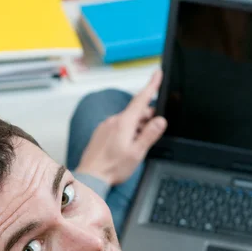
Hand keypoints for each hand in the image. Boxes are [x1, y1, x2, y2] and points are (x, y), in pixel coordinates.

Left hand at [75, 70, 166, 184]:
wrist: (91, 177)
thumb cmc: (112, 168)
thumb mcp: (137, 152)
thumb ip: (149, 134)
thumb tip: (160, 121)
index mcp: (124, 123)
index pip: (141, 99)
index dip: (152, 85)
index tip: (158, 73)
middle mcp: (113, 121)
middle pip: (136, 112)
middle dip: (147, 117)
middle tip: (154, 131)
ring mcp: (105, 126)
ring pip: (127, 121)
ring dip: (137, 127)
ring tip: (138, 145)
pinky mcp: (101, 133)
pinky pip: (118, 127)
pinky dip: (127, 131)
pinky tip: (127, 146)